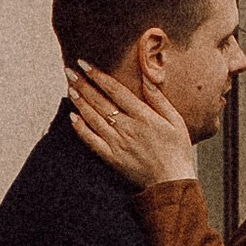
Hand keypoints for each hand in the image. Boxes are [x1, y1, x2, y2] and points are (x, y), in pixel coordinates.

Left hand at [67, 59, 197, 188]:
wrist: (171, 182)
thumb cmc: (177, 150)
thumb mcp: (175, 121)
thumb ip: (159, 99)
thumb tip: (146, 78)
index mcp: (143, 116)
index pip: (115, 90)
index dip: (98, 76)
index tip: (85, 64)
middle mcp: (127, 128)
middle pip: (100, 102)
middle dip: (83, 84)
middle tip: (69, 71)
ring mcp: (117, 143)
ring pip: (93, 118)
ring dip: (79, 102)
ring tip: (69, 87)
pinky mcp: (111, 158)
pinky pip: (91, 141)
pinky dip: (80, 128)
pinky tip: (73, 117)